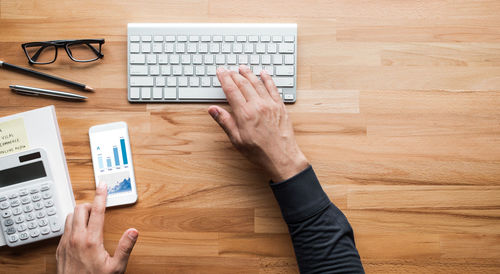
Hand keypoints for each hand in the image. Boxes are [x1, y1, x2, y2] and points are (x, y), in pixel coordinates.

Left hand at [56, 183, 138, 273]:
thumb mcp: (116, 268)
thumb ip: (125, 247)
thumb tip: (133, 232)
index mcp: (91, 241)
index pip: (97, 211)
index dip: (101, 196)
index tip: (102, 185)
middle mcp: (76, 239)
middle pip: (80, 209)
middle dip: (90, 204)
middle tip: (98, 207)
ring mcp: (66, 244)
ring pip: (69, 217)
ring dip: (79, 214)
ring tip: (89, 218)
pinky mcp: (60, 250)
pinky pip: (64, 230)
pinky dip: (72, 225)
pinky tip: (80, 232)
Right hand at [208, 65, 307, 181]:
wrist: (282, 157)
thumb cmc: (259, 152)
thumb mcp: (237, 140)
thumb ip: (225, 122)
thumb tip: (213, 110)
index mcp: (245, 114)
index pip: (232, 90)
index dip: (224, 79)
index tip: (220, 72)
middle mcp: (258, 106)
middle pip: (244, 84)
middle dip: (234, 75)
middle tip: (228, 69)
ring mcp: (270, 105)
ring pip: (258, 83)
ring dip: (249, 74)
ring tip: (242, 68)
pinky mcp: (280, 107)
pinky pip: (273, 88)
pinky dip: (267, 79)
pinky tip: (264, 74)